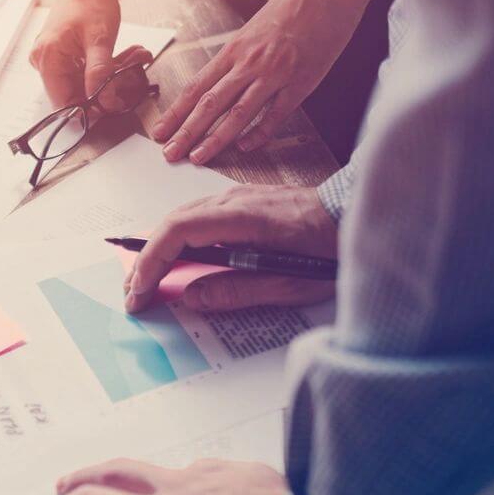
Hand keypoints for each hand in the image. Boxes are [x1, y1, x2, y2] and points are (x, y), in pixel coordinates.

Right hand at [31, 0, 133, 111]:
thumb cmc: (89, 2)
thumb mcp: (99, 38)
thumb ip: (100, 70)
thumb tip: (102, 99)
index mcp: (48, 58)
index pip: (63, 100)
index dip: (87, 108)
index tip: (112, 105)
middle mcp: (45, 62)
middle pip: (75, 92)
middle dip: (106, 88)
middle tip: (131, 76)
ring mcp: (53, 61)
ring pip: (84, 84)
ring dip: (110, 77)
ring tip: (134, 59)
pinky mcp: (63, 59)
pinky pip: (84, 73)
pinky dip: (105, 69)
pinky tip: (125, 58)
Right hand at [125, 184, 336, 312]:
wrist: (360, 212)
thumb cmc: (333, 249)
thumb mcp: (290, 283)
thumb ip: (237, 291)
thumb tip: (191, 297)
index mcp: (243, 217)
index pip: (178, 232)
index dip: (151, 262)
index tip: (140, 292)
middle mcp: (234, 200)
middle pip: (171, 224)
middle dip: (146, 260)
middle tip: (133, 294)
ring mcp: (238, 197)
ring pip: (182, 219)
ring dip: (159, 249)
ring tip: (147, 281)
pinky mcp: (243, 202)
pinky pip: (198, 217)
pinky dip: (178, 239)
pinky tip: (177, 259)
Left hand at [151, 0, 377, 163]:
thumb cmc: (293, 4)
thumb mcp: (254, 30)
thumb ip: (238, 58)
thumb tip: (220, 82)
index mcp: (234, 50)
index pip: (195, 87)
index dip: (175, 113)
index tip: (159, 132)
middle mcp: (248, 63)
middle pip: (209, 104)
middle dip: (186, 132)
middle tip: (169, 154)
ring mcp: (274, 73)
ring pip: (237, 112)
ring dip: (215, 138)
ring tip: (198, 158)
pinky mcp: (302, 81)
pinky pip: (276, 113)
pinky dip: (260, 133)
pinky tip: (245, 147)